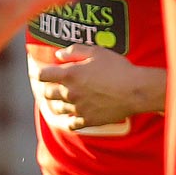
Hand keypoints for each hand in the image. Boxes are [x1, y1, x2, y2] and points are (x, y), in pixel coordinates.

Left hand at [32, 45, 161, 129]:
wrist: (135, 91)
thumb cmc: (117, 68)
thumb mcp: (97, 52)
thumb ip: (75, 51)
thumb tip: (58, 54)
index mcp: (69, 75)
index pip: (43, 75)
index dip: (40, 73)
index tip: (40, 73)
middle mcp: (69, 93)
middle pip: (47, 93)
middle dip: (49, 88)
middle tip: (53, 86)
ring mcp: (77, 108)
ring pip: (58, 108)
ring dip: (59, 103)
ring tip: (65, 99)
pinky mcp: (87, 120)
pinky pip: (72, 123)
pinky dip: (71, 120)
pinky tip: (75, 116)